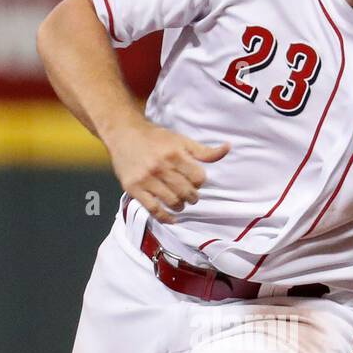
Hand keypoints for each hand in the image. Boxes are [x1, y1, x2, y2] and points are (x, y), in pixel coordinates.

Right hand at [106, 121, 228, 223]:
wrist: (124, 134)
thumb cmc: (156, 138)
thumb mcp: (181, 140)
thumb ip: (204, 150)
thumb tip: (228, 148)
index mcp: (175, 153)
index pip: (198, 177)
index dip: (199, 182)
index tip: (194, 181)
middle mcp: (161, 166)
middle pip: (186, 191)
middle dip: (192, 196)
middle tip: (190, 196)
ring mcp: (146, 179)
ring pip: (172, 201)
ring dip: (180, 206)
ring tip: (180, 203)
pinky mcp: (134, 189)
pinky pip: (153, 209)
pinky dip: (165, 217)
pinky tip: (172, 218)